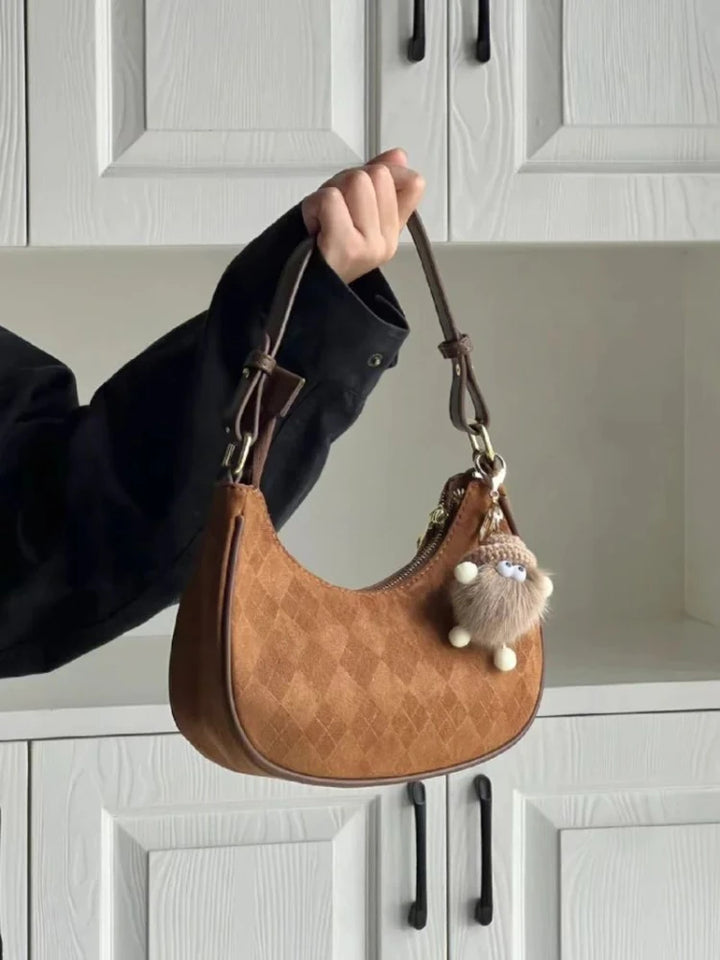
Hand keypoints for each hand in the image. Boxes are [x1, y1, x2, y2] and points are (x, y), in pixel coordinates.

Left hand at [301, 148, 424, 283]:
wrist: (298, 289)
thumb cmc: (320, 251)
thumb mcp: (353, 210)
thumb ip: (378, 182)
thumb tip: (399, 155)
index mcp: (392, 233)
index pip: (412, 183)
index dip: (377, 173)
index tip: (354, 194)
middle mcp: (385, 242)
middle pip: (376, 175)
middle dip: (345, 183)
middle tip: (331, 211)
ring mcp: (369, 246)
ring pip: (356, 181)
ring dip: (328, 193)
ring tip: (321, 220)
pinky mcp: (347, 247)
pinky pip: (331, 198)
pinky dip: (313, 205)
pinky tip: (313, 228)